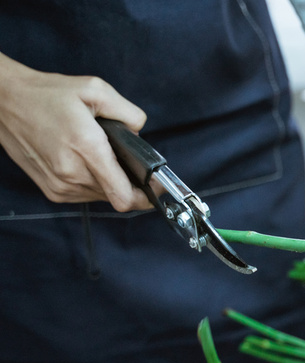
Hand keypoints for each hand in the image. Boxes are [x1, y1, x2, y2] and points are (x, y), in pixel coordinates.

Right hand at [0, 53, 150, 211]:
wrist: (3, 102)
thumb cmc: (46, 95)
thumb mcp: (95, 89)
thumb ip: (128, 112)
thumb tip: (140, 132)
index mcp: (86, 148)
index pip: (124, 195)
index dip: (146, 196)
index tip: (156, 188)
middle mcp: (72, 172)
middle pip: (118, 196)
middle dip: (129, 180)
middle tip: (125, 158)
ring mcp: (60, 185)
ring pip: (103, 196)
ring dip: (110, 181)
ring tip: (100, 154)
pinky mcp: (53, 191)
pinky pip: (86, 195)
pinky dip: (94, 182)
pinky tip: (86, 161)